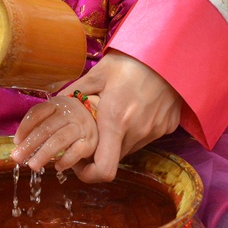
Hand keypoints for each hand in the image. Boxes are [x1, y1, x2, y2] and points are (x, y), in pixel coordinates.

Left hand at [10, 94, 98, 171]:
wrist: (97, 119)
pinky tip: (56, 167)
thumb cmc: (68, 120)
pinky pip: (76, 151)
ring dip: (44, 154)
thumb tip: (19, 143)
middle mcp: (69, 113)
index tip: (16, 142)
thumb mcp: (55, 115)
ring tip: (32, 165)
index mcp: (57, 104)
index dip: (24, 127)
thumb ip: (39, 125)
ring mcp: (81, 127)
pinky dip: (65, 160)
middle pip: (46, 128)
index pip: (37, 113)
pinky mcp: (90, 141)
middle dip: (30, 144)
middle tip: (17, 157)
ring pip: (60, 139)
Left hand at [69, 52, 182, 182]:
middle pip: (114, 157)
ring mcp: (155, 131)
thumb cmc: (132, 60)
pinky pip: (146, 136)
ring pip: (130, 147)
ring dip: (118, 139)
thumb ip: (76, 91)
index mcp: (116, 121)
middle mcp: (137, 132)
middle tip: (93, 131)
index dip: (88, 174)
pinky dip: (136, 129)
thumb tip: (57, 103)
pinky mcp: (168, 126)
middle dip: (100, 150)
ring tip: (115, 114)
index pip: (103, 170)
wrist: (170, 53)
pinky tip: (135, 108)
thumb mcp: (99, 72)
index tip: (78, 162)